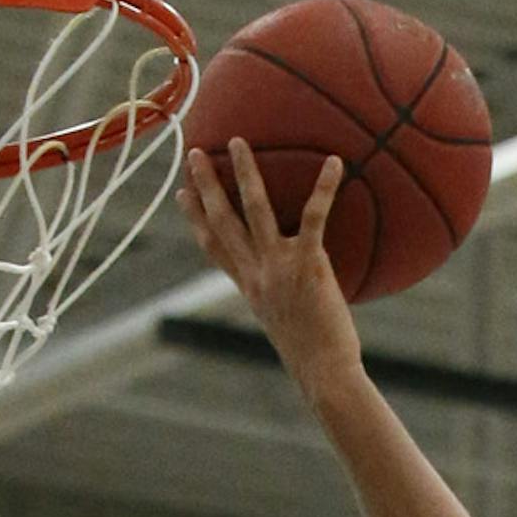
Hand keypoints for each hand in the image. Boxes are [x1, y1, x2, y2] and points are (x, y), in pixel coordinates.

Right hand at [178, 140, 365, 408]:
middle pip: (222, 221)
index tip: (182, 193)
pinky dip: (325, 188)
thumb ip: (288, 298)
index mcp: (249, 288)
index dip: (195, 219)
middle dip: (206, 185)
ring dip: (244, 173)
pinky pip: (313, 217)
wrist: (324, 374)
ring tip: (238, 142)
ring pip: (254, 210)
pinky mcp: (308, 266)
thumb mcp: (290, 324)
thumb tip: (303, 287)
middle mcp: (257, 274)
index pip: (214, 248)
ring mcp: (279, 268)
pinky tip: (334, 162)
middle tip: (195, 152)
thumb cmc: (316, 356)